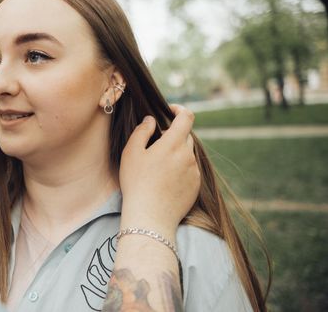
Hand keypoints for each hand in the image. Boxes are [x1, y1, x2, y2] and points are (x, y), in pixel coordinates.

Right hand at [119, 105, 199, 236]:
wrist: (150, 217)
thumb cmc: (137, 183)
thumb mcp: (131, 153)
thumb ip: (142, 131)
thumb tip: (151, 120)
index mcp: (173, 143)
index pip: (186, 117)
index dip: (179, 110)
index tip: (170, 111)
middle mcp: (188, 155)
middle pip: (186, 136)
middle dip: (173, 135)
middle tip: (155, 146)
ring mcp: (194, 171)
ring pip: (187, 154)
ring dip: (176, 154)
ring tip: (158, 168)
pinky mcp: (196, 186)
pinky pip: (190, 170)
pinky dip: (180, 169)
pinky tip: (165, 181)